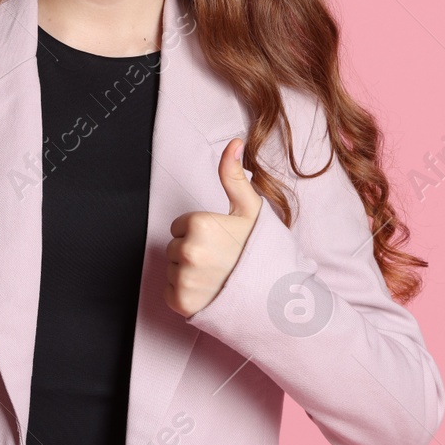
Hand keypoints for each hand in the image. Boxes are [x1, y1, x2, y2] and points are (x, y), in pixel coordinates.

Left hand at [165, 138, 261, 317]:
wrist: (274, 297)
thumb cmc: (262, 252)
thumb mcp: (250, 210)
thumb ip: (233, 176)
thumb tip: (234, 142)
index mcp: (200, 224)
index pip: (180, 225)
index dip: (200, 233)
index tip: (221, 242)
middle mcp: (188, 251)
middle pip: (174, 247)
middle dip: (193, 251)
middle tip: (221, 261)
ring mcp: (184, 279)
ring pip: (172, 269)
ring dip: (189, 273)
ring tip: (217, 277)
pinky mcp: (180, 302)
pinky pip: (171, 292)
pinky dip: (186, 294)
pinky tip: (210, 293)